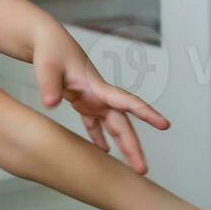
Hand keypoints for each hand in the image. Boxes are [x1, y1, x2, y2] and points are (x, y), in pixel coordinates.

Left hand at [31, 21, 170, 174]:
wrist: (45, 39)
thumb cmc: (49, 48)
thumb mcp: (47, 65)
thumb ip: (50, 85)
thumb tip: (50, 104)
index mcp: (97, 86)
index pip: (126, 101)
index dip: (146, 113)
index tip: (165, 125)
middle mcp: (99, 95)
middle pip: (122, 123)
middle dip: (134, 146)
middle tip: (143, 170)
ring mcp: (92, 99)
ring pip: (113, 127)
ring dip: (123, 146)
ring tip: (134, 168)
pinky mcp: (82, 102)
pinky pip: (94, 124)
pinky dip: (99, 138)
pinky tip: (104, 153)